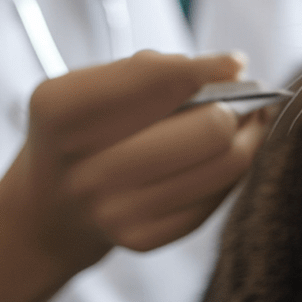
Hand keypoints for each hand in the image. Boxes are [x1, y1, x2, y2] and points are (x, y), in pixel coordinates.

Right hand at [14, 50, 269, 271]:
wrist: (52, 207)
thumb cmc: (88, 131)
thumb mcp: (96, 86)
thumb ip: (156, 70)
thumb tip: (233, 69)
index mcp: (62, 111)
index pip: (157, 78)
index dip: (209, 67)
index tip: (236, 63)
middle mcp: (84, 169)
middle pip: (211, 127)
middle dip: (240, 106)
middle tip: (248, 98)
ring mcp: (114, 212)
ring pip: (227, 163)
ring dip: (249, 135)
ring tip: (249, 121)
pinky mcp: (144, 238)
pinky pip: (220, 195)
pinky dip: (233, 169)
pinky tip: (224, 156)